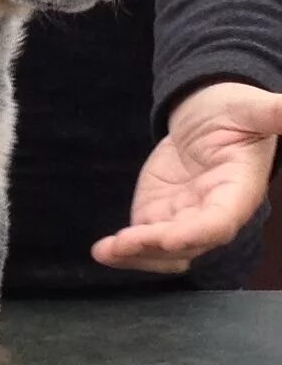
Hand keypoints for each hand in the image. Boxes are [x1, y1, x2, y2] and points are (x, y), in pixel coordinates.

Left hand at [92, 82, 280, 273]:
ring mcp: (184, 218)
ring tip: (107, 252)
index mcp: (237, 191)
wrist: (205, 117)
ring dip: (136, 256)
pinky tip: (101, 251)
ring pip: (164, 251)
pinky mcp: (159, 216)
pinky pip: (143, 241)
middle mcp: (211, 213)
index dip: (197, 231)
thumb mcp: (251, 108)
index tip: (171, 237)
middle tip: (126, 242)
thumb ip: (274, 112)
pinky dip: (123, 251)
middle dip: (157, 245)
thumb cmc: (234, 112)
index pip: (220, 220)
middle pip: (188, 242)